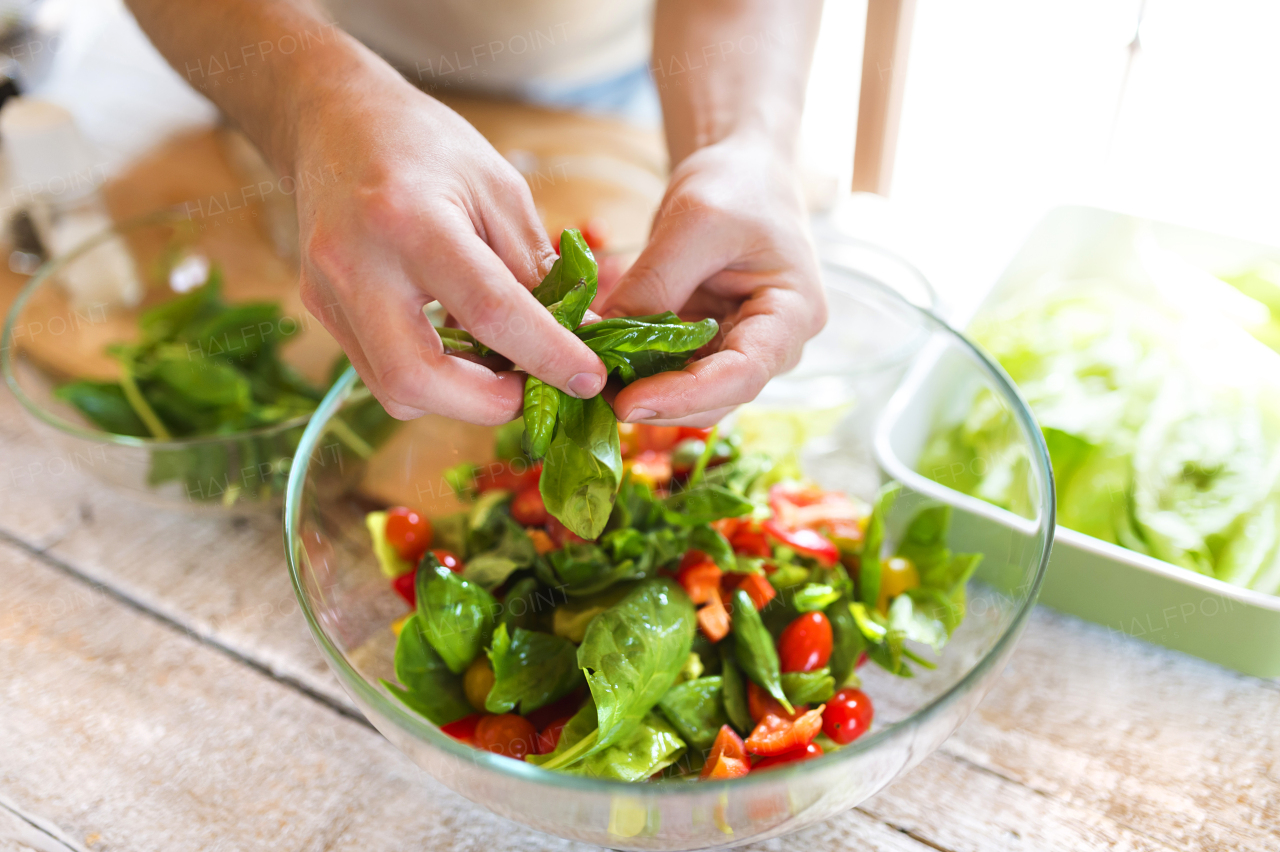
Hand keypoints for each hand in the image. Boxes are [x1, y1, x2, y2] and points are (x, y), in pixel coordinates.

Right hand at [294, 78, 606, 422]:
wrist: (334, 120)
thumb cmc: (426, 146)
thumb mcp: (498, 190)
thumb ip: (535, 268)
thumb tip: (580, 336)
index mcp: (410, 219)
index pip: (489, 310)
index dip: (547, 356)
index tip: (590, 379)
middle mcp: (357, 264)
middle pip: (417, 377)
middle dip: (489, 404)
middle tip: (536, 391)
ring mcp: (329, 293)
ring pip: (395, 389)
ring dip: (460, 398)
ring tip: (501, 367)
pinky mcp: (322, 312)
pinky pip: (380, 373)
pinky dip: (432, 378)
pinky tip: (461, 351)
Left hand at [599, 138, 826, 426]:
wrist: (744, 172)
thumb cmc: (736, 185)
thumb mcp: (694, 221)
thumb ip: (654, 282)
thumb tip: (600, 340)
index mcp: (792, 313)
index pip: (742, 374)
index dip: (684, 395)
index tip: (628, 401)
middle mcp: (775, 344)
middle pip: (718, 396)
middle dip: (658, 403)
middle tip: (596, 396)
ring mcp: (744, 349)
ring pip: (695, 395)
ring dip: (647, 395)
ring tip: (594, 383)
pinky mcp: (712, 346)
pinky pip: (678, 373)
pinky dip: (643, 375)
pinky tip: (605, 368)